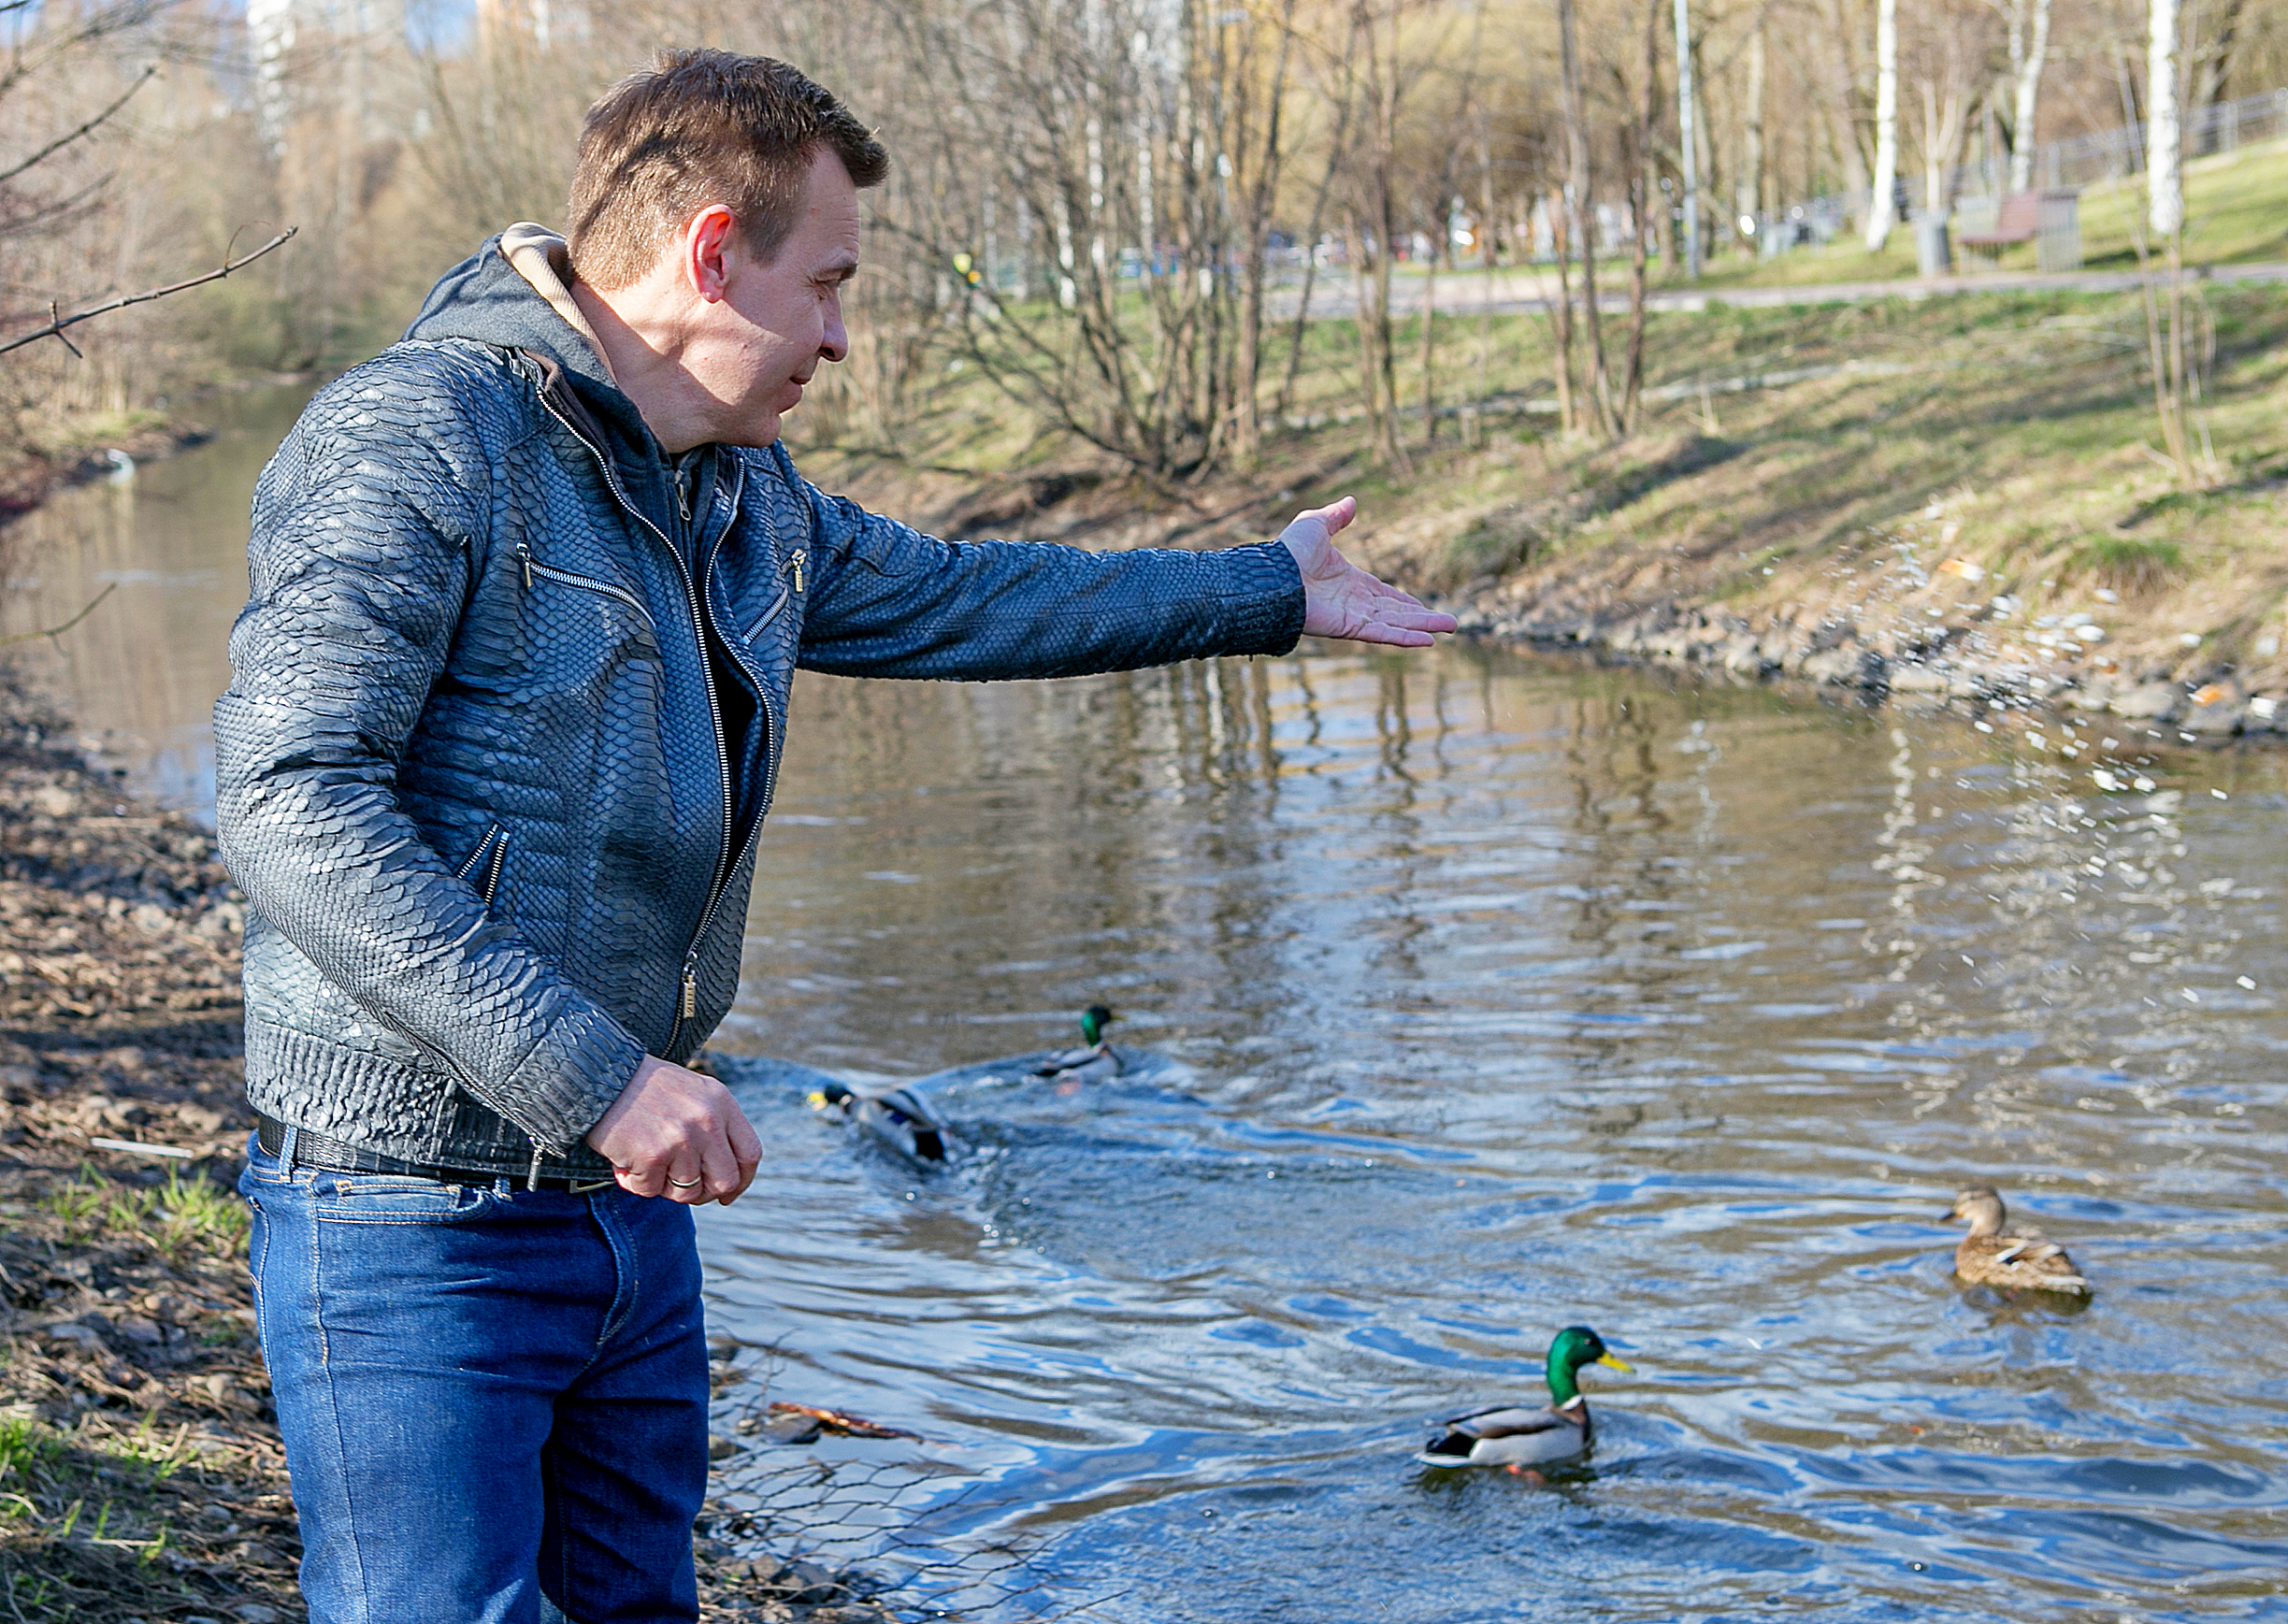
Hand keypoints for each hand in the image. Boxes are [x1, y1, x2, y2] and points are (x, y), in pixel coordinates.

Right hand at [586, 1055, 763, 1205]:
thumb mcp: (692, 1093)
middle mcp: (707, 1121)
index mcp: (721, 1102)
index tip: (728, 1194)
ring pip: (687, 1193)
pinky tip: (624, 1161)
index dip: (741, 1180)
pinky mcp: (652, 1155)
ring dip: (663, 1187)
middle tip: (681, 1189)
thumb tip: (726, 1177)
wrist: (599, 1073)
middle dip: (704, 1194)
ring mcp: (681, 1139)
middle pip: (725, 1181)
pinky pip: (650, 1190)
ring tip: (645, 1164)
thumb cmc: (642, 1087)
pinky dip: (634, 1183)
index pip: (749, 1153)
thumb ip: (713, 1124)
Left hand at [1277, 496, 1456, 647]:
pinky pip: (1382, 634)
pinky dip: (1405, 638)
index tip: (1423, 608)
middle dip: (1423, 618)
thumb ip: (1335, 517)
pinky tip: (1427, 642)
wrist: (1272, 575)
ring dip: (1423, 627)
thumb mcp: (1315, 525)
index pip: (1383, 595)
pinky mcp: (1349, 628)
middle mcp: (1353, 602)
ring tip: (1451, 627)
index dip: (1405, 601)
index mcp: (1347, 582)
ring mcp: (1352, 617)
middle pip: (1396, 612)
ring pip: (1396, 624)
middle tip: (1450, 623)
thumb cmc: (1288, 552)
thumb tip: (1352, 501)